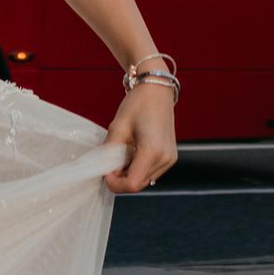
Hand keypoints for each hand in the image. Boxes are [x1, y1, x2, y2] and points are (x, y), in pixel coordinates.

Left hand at [102, 78, 177, 195]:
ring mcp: (170, 158)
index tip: (106, 171)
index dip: (115, 183)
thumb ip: (108, 153)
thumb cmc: (138, 103)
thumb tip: (102, 171)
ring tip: (124, 153)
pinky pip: (152, 172)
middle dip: (121, 178)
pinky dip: (140, 167)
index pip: (132, 184)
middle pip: (138, 184)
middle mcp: (165, 158)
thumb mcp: (118, 127)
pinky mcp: (171, 157)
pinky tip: (134, 152)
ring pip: (145, 180)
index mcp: (152, 151)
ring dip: (131, 173)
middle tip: (112, 161)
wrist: (157, 89)